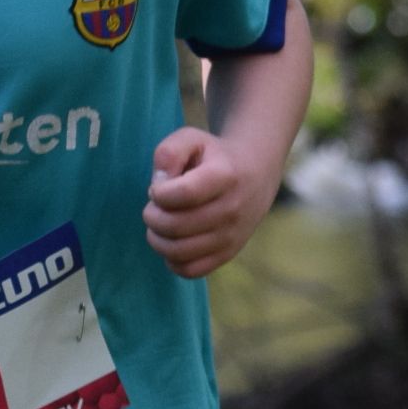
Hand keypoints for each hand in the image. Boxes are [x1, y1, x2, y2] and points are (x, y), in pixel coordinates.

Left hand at [142, 125, 279, 277]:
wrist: (255, 174)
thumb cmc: (214, 156)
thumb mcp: (191, 139)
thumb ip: (168, 152)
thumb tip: (158, 185)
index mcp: (225, 175)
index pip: (183, 194)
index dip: (159, 193)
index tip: (158, 188)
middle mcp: (233, 209)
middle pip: (176, 225)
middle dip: (152, 216)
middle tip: (153, 207)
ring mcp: (232, 235)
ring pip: (180, 251)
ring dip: (157, 239)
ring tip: (159, 224)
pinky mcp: (228, 253)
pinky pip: (191, 270)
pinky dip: (172, 260)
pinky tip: (172, 241)